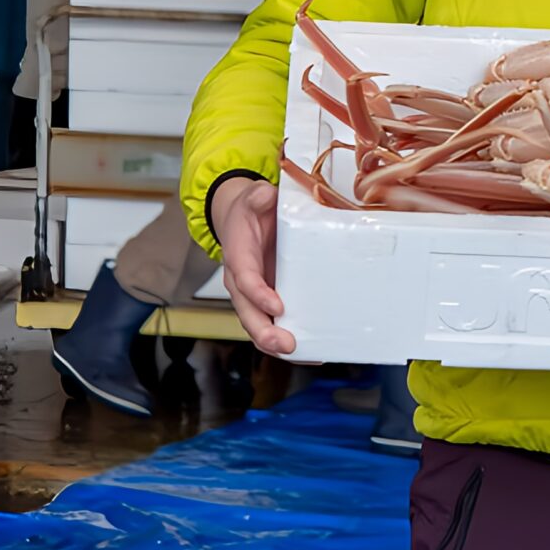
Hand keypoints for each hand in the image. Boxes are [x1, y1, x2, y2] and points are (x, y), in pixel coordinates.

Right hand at [211, 175, 294, 355]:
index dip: (257, 294)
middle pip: (247, 313)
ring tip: (300, 354)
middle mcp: (242, 282)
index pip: (244, 279)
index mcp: (238, 256)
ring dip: (275, 343)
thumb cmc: (250, 212)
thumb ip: (258, 196)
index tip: (276, 305)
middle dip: (264, 332)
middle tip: (286, 345)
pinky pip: (273, 324)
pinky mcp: (268, 300)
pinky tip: (311, 351)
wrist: (243, 220)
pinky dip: (288, 340)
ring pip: (259, 325)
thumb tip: (264, 195)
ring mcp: (254, 295)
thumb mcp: (253, 197)